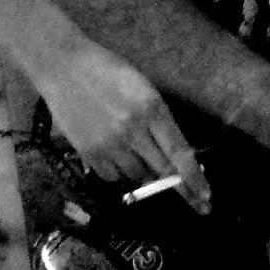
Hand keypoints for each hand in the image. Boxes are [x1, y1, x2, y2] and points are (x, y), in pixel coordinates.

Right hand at [35, 40, 210, 211]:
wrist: (63, 66)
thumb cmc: (107, 71)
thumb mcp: (143, 88)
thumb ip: (159, 119)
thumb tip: (175, 152)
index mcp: (152, 109)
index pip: (180, 153)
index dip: (194, 178)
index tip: (206, 197)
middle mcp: (133, 131)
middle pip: (162, 171)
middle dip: (179, 188)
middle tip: (195, 204)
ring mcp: (110, 144)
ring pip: (138, 176)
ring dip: (146, 176)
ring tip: (142, 163)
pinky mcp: (89, 152)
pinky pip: (113, 177)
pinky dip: (120, 174)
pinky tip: (117, 159)